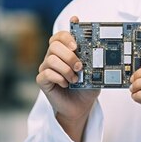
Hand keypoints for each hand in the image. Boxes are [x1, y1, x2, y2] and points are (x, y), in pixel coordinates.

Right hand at [36, 16, 99, 141]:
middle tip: (80, 66)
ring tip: (75, 78)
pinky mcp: (42, 80)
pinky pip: (46, 73)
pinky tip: (66, 84)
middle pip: (54, 44)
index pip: (60, 35)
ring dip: (66, 69)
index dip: (67, 36)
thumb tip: (98, 47)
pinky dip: (59, 78)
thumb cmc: (86, 86)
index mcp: (64, 50)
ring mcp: (46, 67)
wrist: (81, 106)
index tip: (76, 44)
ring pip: (50, 59)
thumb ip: (93, 59)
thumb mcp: (94, 71)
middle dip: (69, 54)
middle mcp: (53, 55)